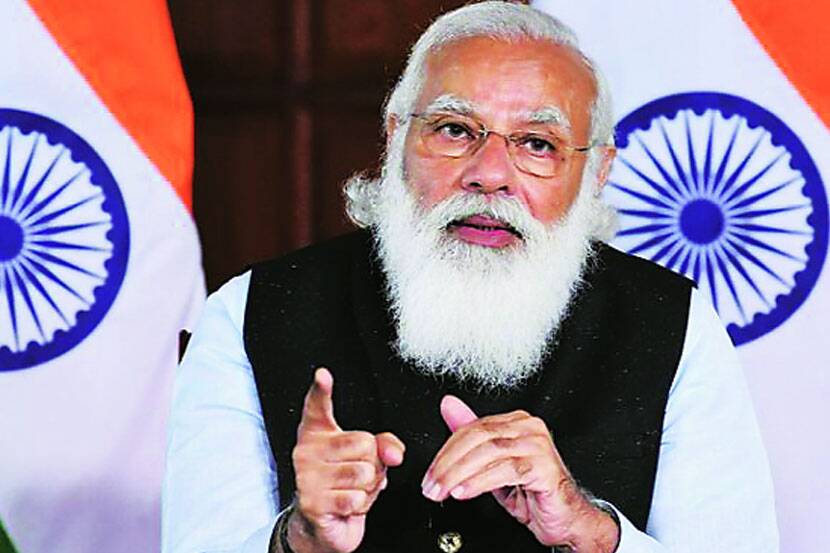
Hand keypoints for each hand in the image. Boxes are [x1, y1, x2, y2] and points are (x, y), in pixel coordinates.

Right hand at [287, 368, 404, 552]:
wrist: (325, 523)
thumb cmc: (344, 482)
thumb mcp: (367, 456)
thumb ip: (385, 444)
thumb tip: (394, 454)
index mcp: (317, 432)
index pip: (317, 406)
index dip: (321, 389)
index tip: (323, 375)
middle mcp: (307, 450)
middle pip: (364, 443)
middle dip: (373, 464)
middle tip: (358, 474)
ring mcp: (307, 476)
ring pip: (364, 473)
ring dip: (369, 488)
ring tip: (352, 490)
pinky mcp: (312, 501)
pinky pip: (356, 497)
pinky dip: (361, 504)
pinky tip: (347, 505)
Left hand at [421, 396, 617, 551]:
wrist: (567, 520)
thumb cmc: (533, 493)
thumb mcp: (492, 466)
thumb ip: (470, 437)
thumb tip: (448, 406)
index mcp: (516, 422)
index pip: (472, 428)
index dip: (446, 450)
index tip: (430, 473)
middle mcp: (528, 428)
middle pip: (478, 438)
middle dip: (448, 464)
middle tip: (431, 484)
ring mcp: (538, 445)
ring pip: (488, 452)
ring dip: (459, 474)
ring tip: (444, 490)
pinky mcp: (544, 466)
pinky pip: (505, 470)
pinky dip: (480, 482)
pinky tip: (464, 492)